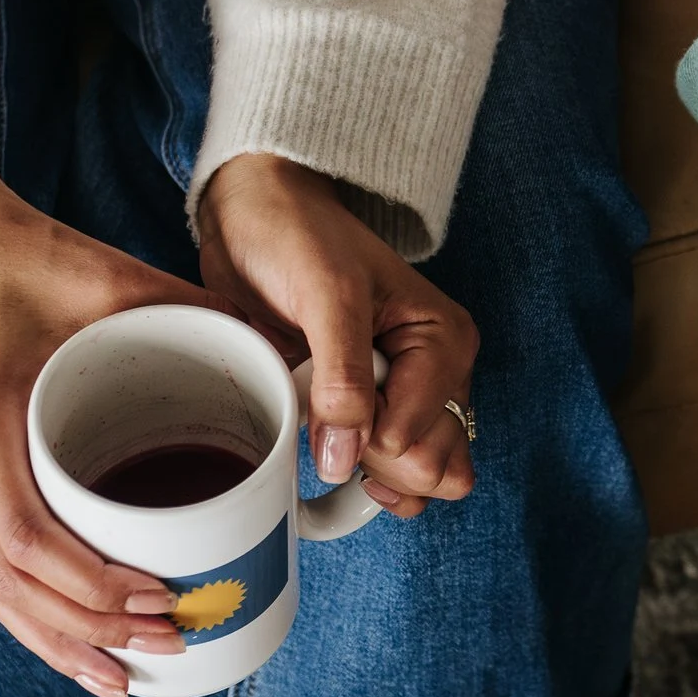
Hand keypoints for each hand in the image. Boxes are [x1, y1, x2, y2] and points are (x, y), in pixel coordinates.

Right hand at [0, 131, 239, 696]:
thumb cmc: (44, 258)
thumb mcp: (124, 280)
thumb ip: (203, 316)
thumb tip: (292, 361)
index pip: (27, 535)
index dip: (91, 583)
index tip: (159, 599)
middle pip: (11, 580)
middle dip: (90, 625)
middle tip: (170, 641)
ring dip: (60, 639)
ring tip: (127, 678)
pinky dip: (35, 616)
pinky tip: (81, 647)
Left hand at [195, 155, 476, 517]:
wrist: (254, 215)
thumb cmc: (298, 235)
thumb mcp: (325, 294)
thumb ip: (341, 377)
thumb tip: (347, 460)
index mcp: (443, 344)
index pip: (423, 439)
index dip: (366, 439)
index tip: (324, 403)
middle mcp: (434, 377)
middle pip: (434, 468)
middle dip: (374, 460)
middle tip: (326, 419)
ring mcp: (400, 399)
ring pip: (418, 482)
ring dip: (367, 477)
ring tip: (324, 438)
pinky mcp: (366, 412)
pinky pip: (382, 477)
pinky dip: (354, 478)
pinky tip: (324, 455)